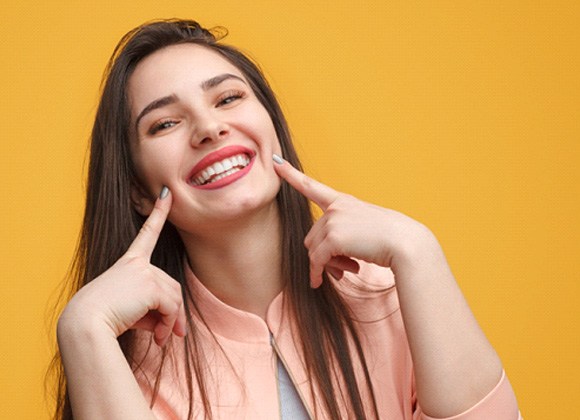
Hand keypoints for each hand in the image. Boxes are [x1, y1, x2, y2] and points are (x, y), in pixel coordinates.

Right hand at [58, 188, 185, 346]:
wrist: (85, 325)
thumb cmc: (102, 319)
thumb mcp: (130, 312)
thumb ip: (152, 312)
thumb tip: (172, 328)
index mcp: (128, 264)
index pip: (147, 234)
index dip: (158, 213)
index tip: (167, 194)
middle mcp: (137, 263)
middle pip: (171, 285)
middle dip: (176, 313)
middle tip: (174, 336)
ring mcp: (144, 272)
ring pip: (174, 298)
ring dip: (173, 322)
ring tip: (163, 340)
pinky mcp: (150, 285)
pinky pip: (171, 307)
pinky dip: (170, 324)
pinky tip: (160, 339)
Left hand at [273, 155, 434, 287]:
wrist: (405, 243)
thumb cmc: (390, 239)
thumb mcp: (363, 230)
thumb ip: (341, 236)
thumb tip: (320, 260)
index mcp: (343, 202)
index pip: (312, 186)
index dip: (292, 174)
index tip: (276, 161)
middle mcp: (336, 208)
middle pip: (312, 236)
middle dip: (322, 256)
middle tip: (342, 269)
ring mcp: (334, 221)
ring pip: (313, 250)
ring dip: (324, 266)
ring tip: (347, 271)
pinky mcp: (334, 237)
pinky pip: (317, 260)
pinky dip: (317, 273)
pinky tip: (319, 283)